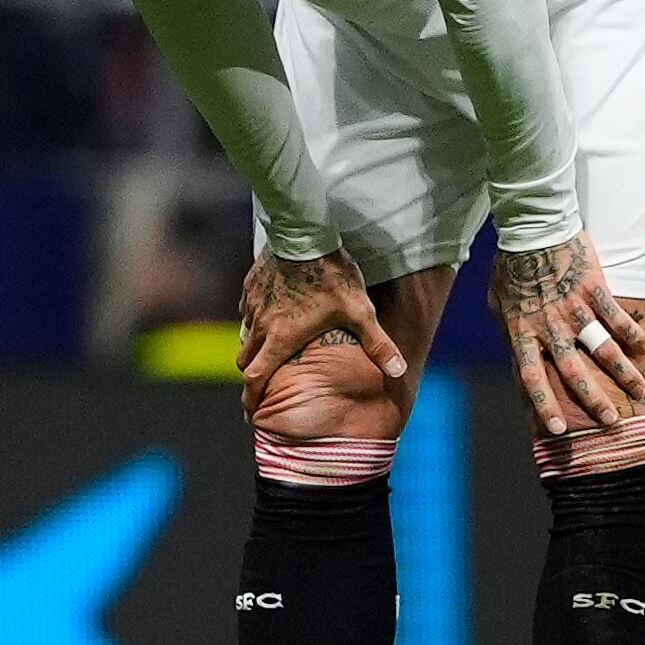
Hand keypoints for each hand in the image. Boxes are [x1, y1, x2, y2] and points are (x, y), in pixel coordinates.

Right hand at [237, 248, 406, 418]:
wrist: (305, 232)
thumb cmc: (332, 276)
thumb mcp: (360, 312)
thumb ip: (378, 344)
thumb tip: (399, 371)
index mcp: (282, 338)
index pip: (256, 378)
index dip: (251, 399)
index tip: (252, 412)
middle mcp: (261, 324)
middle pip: (245, 360)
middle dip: (252, 376)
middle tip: (261, 386)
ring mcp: (253, 303)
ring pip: (245, 334)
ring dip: (254, 346)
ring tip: (269, 349)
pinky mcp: (251, 284)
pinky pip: (247, 309)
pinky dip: (255, 319)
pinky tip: (270, 314)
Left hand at [488, 230, 644, 434]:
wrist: (531, 227)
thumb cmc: (510, 266)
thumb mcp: (498, 302)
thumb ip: (510, 331)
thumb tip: (516, 354)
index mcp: (523, 330)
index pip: (531, 376)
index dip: (544, 403)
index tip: (558, 429)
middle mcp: (550, 325)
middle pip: (573, 370)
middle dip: (593, 399)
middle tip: (611, 422)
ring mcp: (573, 307)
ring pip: (602, 347)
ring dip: (623, 372)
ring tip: (640, 392)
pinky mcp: (593, 287)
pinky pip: (615, 316)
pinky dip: (631, 334)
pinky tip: (644, 350)